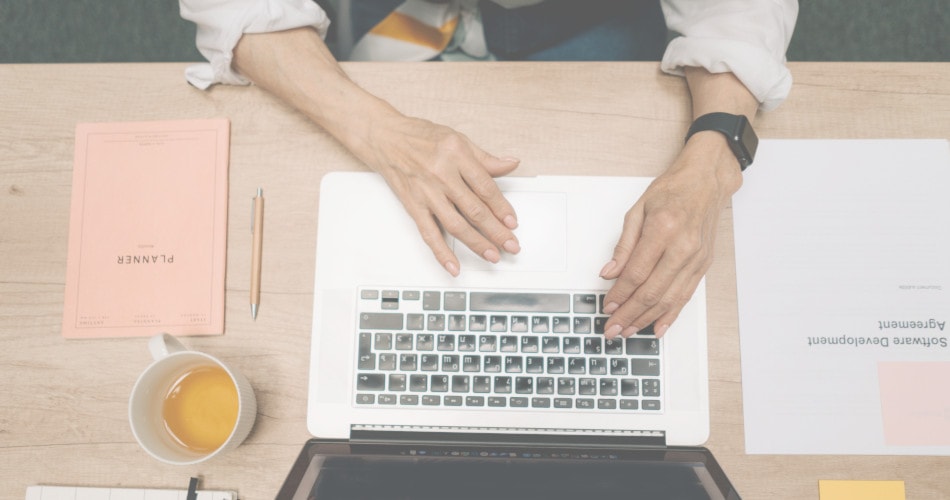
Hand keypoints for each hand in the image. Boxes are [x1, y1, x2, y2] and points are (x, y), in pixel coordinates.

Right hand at [365, 113, 521, 275]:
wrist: (385, 138)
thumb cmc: (420, 137)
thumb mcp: (458, 139)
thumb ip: (485, 158)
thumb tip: (510, 164)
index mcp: (457, 155)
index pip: (485, 187)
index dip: (502, 208)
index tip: (512, 222)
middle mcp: (442, 174)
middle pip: (474, 209)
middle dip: (496, 231)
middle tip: (510, 245)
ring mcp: (426, 192)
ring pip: (456, 224)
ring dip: (476, 244)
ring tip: (492, 255)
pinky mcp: (413, 205)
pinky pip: (429, 233)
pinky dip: (442, 253)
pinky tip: (453, 266)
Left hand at [599, 134, 741, 337]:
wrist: (706, 182)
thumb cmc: (672, 191)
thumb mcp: (637, 210)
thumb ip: (623, 245)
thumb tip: (609, 273)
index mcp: (663, 229)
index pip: (637, 272)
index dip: (620, 294)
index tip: (607, 307)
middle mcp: (683, 247)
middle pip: (652, 291)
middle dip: (629, 314)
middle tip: (613, 329)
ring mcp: (696, 258)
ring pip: (669, 299)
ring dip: (646, 319)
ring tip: (629, 332)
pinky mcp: (703, 265)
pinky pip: (685, 296)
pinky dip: (670, 315)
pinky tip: (658, 328)